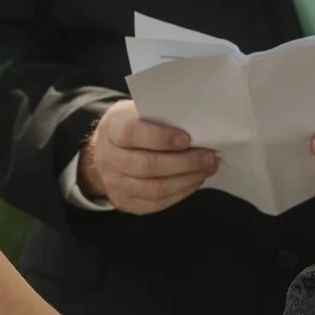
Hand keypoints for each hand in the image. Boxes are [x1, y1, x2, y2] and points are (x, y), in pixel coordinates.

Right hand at [78, 99, 218, 214]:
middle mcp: (109, 159)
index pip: (132, 134)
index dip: (160, 137)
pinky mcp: (127, 203)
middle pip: (147, 165)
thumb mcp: (137, 112)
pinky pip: (158, 203)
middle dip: (184, 163)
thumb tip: (195, 125)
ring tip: (208, 169)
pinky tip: (195, 180)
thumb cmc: (131, 127)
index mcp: (111, 130)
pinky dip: (181, 192)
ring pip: (155, 188)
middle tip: (209, 156)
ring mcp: (115, 185)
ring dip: (187, 179)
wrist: (105, 152)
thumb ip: (159, 116)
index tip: (186, 138)